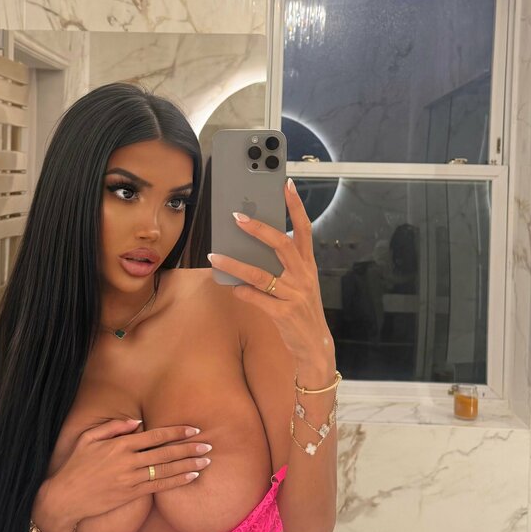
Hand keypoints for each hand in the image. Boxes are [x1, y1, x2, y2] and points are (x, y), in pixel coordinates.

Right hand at [34, 418, 212, 531]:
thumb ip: (113, 427)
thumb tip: (137, 422)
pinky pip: (159, 487)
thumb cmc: (75, 465)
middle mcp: (128, 460)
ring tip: (206, 461)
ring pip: (166, 469)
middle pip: (165, 452)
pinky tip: (191, 477)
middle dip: (189, 448)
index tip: (193, 430)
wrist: (65, 498)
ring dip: (188, 464)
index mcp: (120, 444)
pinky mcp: (130, 495)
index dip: (176, 432)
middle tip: (208, 445)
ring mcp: (130, 479)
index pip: (155, 435)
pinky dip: (177, 481)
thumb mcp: (88, 438)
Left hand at [208, 177, 331, 363]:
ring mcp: (294, 295)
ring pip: (261, 274)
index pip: (304, 229)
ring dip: (235, 264)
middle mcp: (303, 276)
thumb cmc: (301, 309)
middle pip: (282, 245)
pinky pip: (257, 298)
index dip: (296, 206)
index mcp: (308, 265)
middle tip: (237, 216)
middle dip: (259, 229)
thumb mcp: (300, 283)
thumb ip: (282, 265)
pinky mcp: (283, 314)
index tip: (286, 184)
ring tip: (215, 255)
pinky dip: (242, 291)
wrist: (315, 347)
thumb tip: (251, 245)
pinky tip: (231, 287)